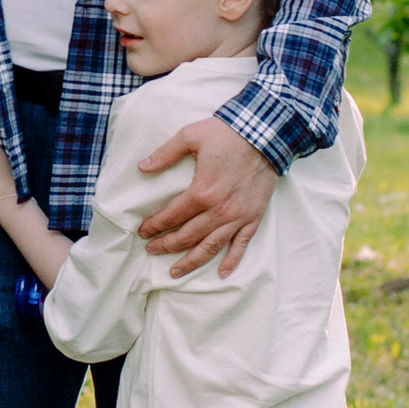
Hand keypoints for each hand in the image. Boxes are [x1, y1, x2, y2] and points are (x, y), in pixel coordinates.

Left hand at [136, 110, 275, 276]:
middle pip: (187, 236)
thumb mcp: (191, 136)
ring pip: (210, 247)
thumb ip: (165, 154)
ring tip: (175, 272)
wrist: (266, 135)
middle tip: (151, 250)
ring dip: (191, 261)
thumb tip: (142, 167)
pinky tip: (221, 273)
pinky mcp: (253, 218)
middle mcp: (219, 211)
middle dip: (166, 245)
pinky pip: (241, 245)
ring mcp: (237, 217)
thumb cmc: (227, 134)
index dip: (154, 226)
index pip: (171, 217)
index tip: (143, 232)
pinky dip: (231, 261)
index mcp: (201, 192)